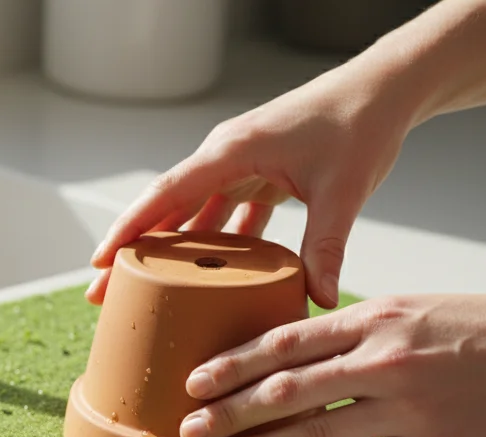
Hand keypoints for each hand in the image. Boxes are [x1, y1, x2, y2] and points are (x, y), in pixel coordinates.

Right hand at [87, 64, 415, 308]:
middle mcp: (225, 156)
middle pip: (166, 209)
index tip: (101, 261)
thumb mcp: (343, 190)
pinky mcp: (257, 174)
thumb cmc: (360, 124)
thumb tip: (320, 299)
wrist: (384, 89)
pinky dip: (213, 245)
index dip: (129, 229)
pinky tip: (207, 279)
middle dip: (134, 252)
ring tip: (144, 292)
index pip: (166, 193)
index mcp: (232, 151)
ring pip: (191, 214)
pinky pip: (222, 213)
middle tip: (104, 292)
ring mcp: (239, 165)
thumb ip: (326, 246)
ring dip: (170, 251)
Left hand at [175, 292, 485, 436]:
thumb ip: (359, 330)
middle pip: (283, 391)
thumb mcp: (417, 308)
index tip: (194, 380)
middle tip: (187, 429)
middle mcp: (384, 360)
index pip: (284, 342)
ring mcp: (409, 408)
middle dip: (227, 412)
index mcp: (376, 318)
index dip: (231, 364)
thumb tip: (301, 351)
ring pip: (312, 435)